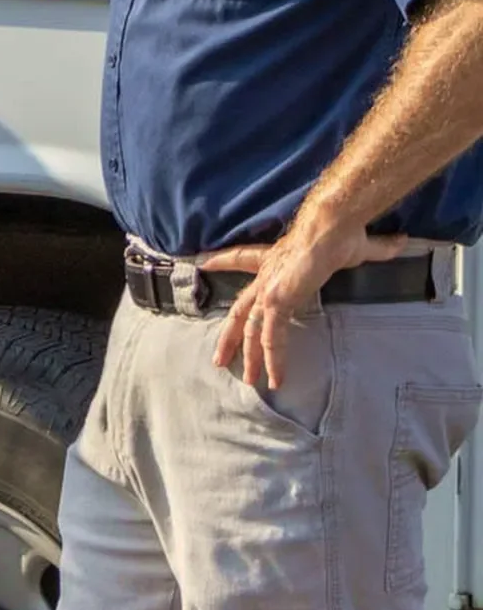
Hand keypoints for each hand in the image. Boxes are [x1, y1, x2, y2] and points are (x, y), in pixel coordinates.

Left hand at [203, 215, 408, 389]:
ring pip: (252, 331)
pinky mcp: (277, 302)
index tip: (207, 263)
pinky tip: (275, 378)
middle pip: (240, 309)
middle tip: (220, 358)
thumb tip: (402, 240)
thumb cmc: (341, 234)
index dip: (224, 260)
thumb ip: (377, 248)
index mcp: (274, 259)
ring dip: (251, 357)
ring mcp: (269, 290)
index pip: (242, 258)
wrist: (331, 229)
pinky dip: (274, 359)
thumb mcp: (358, 246)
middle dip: (230, 335)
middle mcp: (266, 277)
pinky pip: (272, 338)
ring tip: (249, 380)